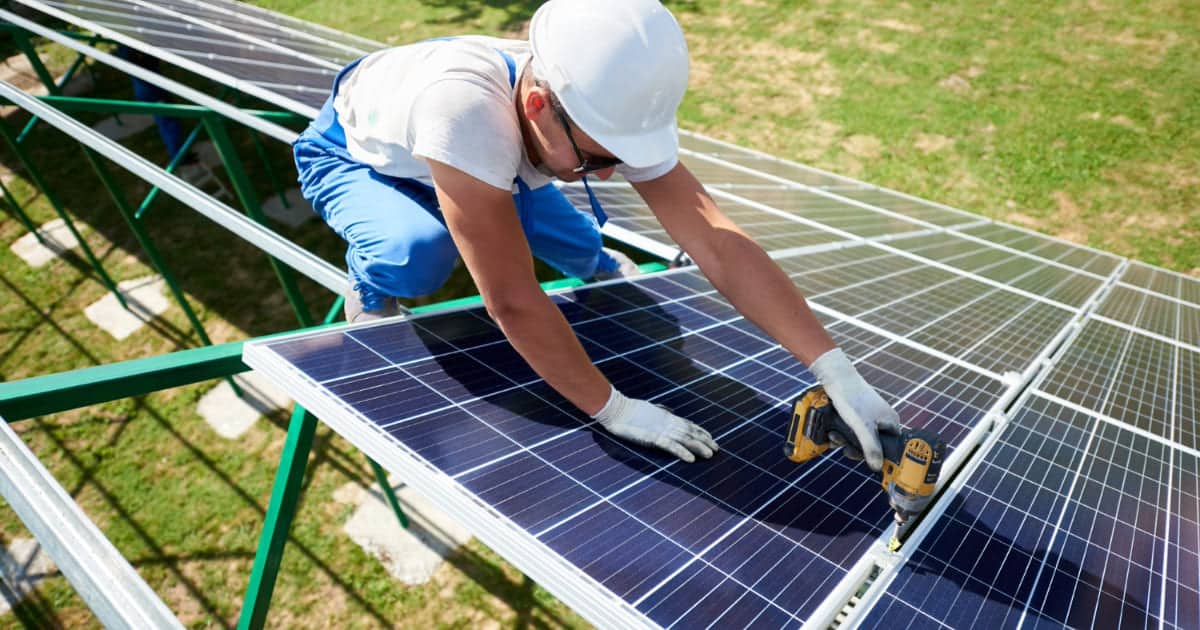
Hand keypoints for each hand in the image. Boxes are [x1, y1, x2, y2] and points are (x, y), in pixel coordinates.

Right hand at [592, 386, 717, 461]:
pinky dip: (682, 452)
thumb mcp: (649, 409)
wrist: (616, 410)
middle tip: (717, 449)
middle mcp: (668, 423)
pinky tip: (690, 459)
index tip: (711, 437)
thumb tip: (670, 411)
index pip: (689, 424)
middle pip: (691, 432)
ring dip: (699, 447)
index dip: (701, 431)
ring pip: (685, 439)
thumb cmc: (630, 408)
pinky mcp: (653, 437)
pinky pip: (671, 446)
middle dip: (705, 440)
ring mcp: (661, 430)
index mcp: (667, 417)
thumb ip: (661, 411)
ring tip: (710, 455)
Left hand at [808, 348, 900, 470]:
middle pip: (872, 445)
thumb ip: (871, 448)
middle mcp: (883, 419)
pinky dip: (843, 432)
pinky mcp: (857, 413)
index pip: (889, 448)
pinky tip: (833, 431)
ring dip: (846, 440)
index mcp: (891, 422)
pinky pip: (852, 429)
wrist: (836, 377)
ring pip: (859, 438)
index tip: (862, 457)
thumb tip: (877, 467)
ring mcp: (870, 416)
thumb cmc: (852, 399)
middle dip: (855, 448)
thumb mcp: (862, 428)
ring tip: (834, 436)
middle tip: (844, 447)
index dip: (875, 456)